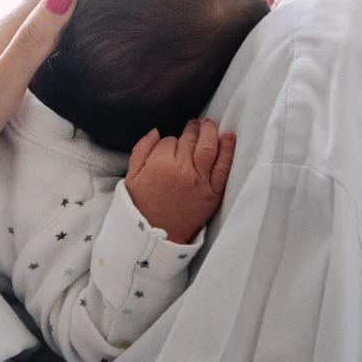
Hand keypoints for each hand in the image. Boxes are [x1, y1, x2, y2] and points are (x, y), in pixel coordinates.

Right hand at [124, 117, 234, 244]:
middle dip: (193, 128)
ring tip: (209, 124)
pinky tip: (229, 137)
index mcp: (159, 163)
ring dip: (210, 131)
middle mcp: (181, 168)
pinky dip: (228, 150)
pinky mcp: (213, 192)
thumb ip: (142, 150)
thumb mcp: (132, 177)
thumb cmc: (141, 206)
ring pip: (209, 146)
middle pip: (190, 138)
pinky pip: (224, 167)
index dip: (170, 142)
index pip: (169, 140)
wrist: (156, 237)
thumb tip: (156, 131)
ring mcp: (200, 180)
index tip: (170, 148)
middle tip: (195, 124)